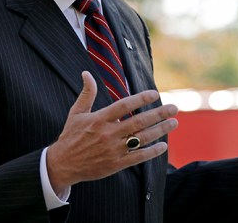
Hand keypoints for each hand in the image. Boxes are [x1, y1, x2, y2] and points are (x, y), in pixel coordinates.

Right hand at [46, 71, 178, 193]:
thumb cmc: (70, 136)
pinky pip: (137, 157)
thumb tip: (86, 73)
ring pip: (141, 139)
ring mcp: (113, 150)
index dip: (140, 99)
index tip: (155, 94)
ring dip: (160, 131)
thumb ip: (86, 93)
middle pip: (138, 122)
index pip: (124, 106)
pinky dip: (151, 152)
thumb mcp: (76, 113)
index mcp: (99, 119)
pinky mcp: (116, 164)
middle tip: (174, 108)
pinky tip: (163, 146)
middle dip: (158, 114)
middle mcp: (108, 134)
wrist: (62, 165)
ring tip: (174, 123)